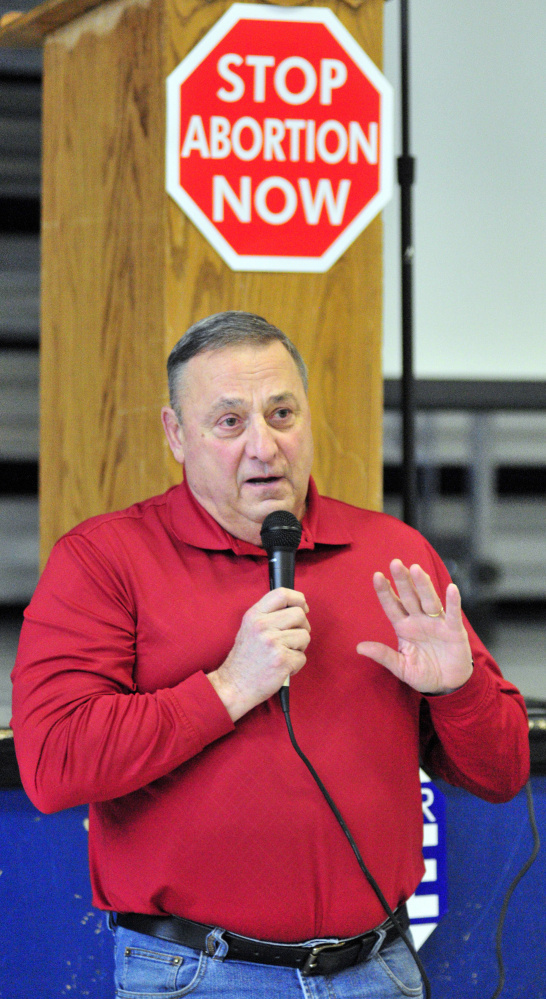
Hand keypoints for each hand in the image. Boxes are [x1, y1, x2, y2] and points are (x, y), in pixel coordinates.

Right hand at [207, 588, 310, 720]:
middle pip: (299, 614)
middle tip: (293, 638)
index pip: (282, 594)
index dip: (298, 599)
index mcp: (254, 615)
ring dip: (299, 647)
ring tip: (284, 654)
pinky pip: (302, 657)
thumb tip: (298, 606)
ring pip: (305, 636)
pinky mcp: (282, 660)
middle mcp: (262, 626)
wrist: (233, 686)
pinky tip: (282, 668)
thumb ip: (268, 615)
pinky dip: (296, 664)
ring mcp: (272, 643)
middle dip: (302, 627)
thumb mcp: (249, 628)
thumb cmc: (244, 658)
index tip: (302, 608)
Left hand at [356, 559, 472, 694]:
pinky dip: (453, 601)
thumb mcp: (400, 667)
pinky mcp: (454, 631)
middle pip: (409, 597)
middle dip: (403, 581)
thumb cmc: (423, 673)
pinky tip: (451, 588)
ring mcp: (437, 623)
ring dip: (423, 585)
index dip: (385, 592)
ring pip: (429, 600)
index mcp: (404, 627)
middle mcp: (419, 620)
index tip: (377, 576)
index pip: (392, 606)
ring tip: (416, 569)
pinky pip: (453, 614)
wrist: (447, 685)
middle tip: (395, 563)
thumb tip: (359, 647)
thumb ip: (383, 656)